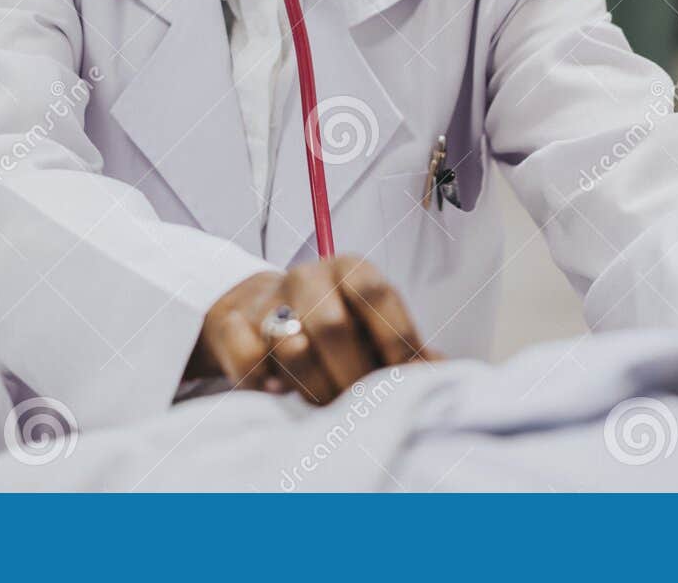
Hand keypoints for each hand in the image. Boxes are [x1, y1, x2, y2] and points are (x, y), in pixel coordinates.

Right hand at [189, 256, 429, 403]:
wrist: (259, 308)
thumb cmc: (334, 322)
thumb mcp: (371, 325)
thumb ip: (405, 349)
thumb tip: (446, 376)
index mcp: (351, 269)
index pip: (377, 295)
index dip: (395, 339)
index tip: (405, 379)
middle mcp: (309, 276)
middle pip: (332, 326)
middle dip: (352, 376)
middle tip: (362, 407)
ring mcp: (266, 299)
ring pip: (290, 348)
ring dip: (314, 388)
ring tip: (327, 409)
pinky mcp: (231, 324)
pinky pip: (247, 359)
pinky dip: (264, 385)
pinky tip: (279, 396)